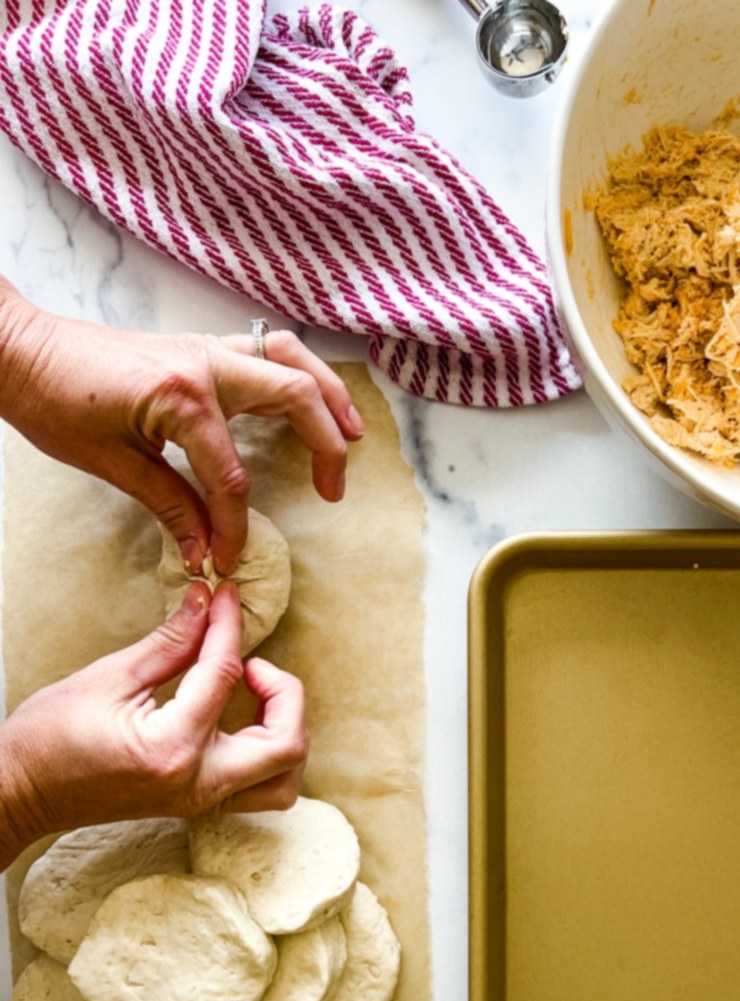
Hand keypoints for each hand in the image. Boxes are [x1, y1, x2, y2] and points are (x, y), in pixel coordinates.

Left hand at [0, 280, 363, 573]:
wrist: (18, 350)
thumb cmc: (54, 401)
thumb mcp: (112, 463)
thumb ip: (171, 504)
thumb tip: (205, 548)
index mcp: (182, 397)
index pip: (230, 475)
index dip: (235, 525)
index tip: (232, 557)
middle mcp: (205, 364)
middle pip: (294, 396)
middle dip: (325, 444)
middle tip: (335, 490)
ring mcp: (206, 349)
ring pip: (289, 358)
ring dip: (327, 394)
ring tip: (350, 433)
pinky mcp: (200, 348)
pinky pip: (267, 350)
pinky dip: (297, 373)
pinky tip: (307, 399)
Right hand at [0, 582, 306, 870]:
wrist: (20, 793)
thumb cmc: (50, 737)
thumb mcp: (108, 677)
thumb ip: (170, 642)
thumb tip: (206, 603)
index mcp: (173, 747)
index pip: (225, 675)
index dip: (230, 626)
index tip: (227, 598)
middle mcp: (198, 783)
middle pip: (288, 743)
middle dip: (285, 692)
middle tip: (252, 663)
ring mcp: (201, 801)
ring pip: (285, 778)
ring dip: (286, 730)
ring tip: (253, 697)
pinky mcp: (198, 804)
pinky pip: (260, 788)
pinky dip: (267, 753)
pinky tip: (241, 722)